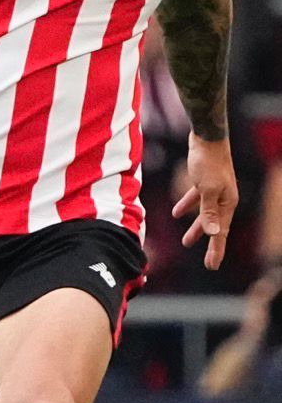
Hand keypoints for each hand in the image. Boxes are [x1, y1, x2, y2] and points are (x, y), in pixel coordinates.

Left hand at [171, 133, 238, 269]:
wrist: (206, 136)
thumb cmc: (208, 162)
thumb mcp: (206, 189)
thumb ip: (208, 212)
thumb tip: (213, 233)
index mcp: (227, 203)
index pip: (221, 232)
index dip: (216, 250)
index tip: (212, 266)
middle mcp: (224, 198)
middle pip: (215, 226)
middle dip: (208, 243)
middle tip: (207, 262)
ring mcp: (214, 189)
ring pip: (205, 214)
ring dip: (196, 227)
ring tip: (186, 242)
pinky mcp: (204, 181)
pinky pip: (196, 199)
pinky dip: (187, 206)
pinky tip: (176, 213)